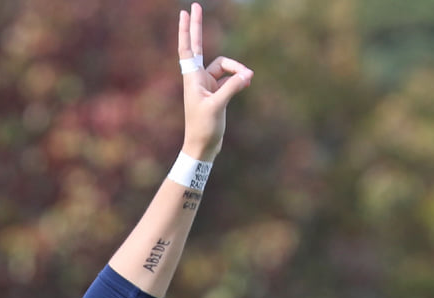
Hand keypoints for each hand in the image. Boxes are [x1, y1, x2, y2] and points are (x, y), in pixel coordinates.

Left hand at [177, 4, 252, 164]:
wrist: (202, 148)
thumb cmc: (203, 129)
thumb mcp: (218, 107)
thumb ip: (232, 87)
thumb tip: (246, 74)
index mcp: (192, 79)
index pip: (187, 49)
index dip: (186, 31)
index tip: (185, 13)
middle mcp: (198, 79)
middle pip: (198, 46)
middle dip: (197, 27)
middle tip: (196, 5)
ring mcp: (207, 85)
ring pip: (225, 66)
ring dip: (237, 69)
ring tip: (248, 78)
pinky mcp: (217, 92)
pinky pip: (231, 78)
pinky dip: (239, 78)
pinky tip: (247, 81)